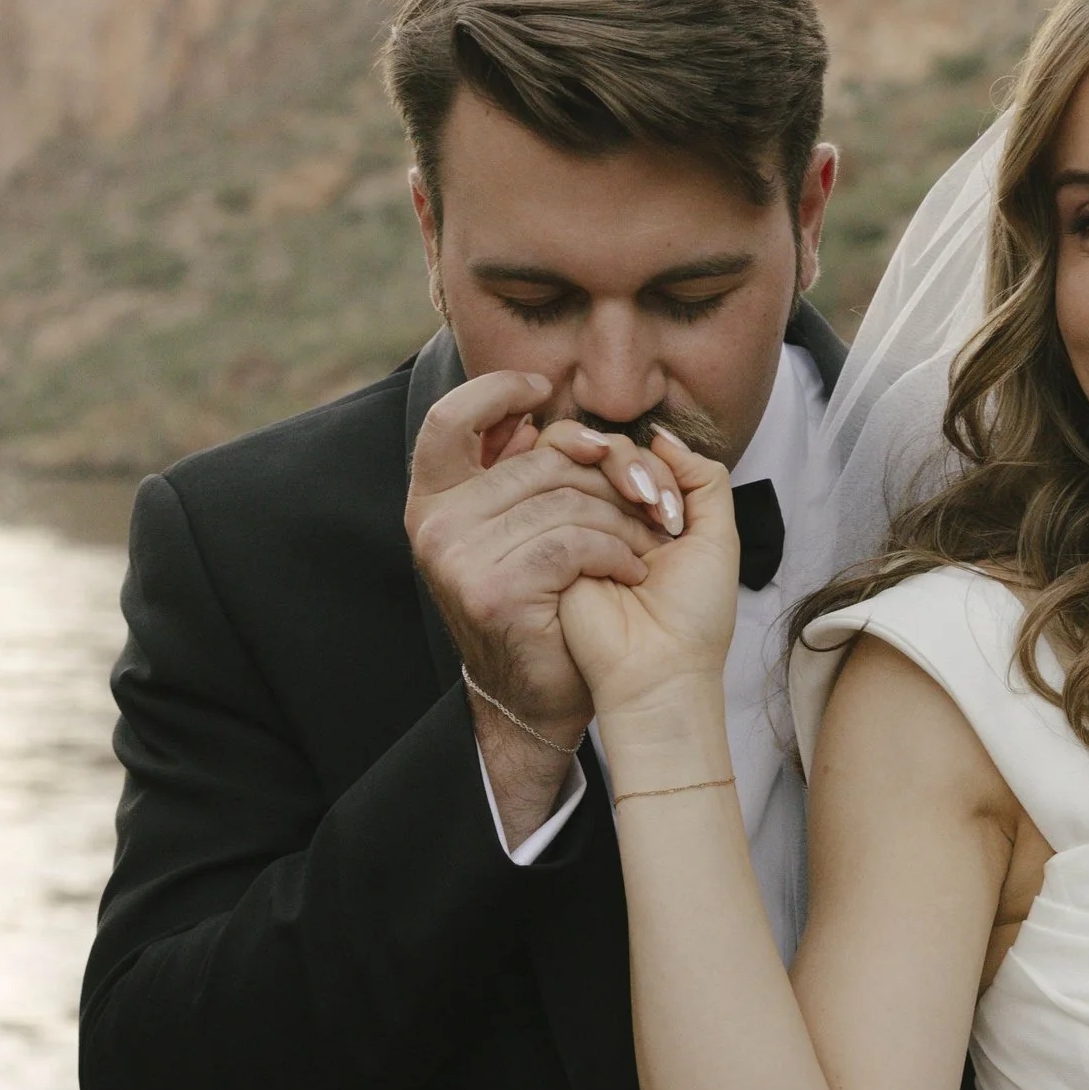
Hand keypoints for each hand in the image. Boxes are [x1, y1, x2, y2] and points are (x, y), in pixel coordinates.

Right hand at [406, 376, 672, 818]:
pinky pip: (573, 542)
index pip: (450, 419)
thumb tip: (545, 420)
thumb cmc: (553, 603)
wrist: (546, 697)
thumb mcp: (534, 525)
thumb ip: (535, 469)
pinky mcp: (491, 590)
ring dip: (624, 521)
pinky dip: (617, 553)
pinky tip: (630, 572)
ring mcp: (458, 557)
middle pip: (544, 459)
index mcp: (438, 499)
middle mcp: (436, 522)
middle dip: (614, 473)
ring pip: (566, 499)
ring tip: (643, 546)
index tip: (543, 395)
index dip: (496, 392)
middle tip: (652, 500)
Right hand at [557, 428, 744, 739]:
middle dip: (639, 480)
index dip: (649, 466)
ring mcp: (566, 536)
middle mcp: (596, 516)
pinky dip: (608, 544)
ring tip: (647, 558)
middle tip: (664, 524)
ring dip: (626, 517)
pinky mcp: (542, 563)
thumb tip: (659, 436)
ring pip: (577, 479)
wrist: (664, 674)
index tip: (674, 511)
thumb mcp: (716, 535)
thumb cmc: (693, 616)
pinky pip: (562, 519)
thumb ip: (701, 477)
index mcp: (629, 508)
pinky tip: (626, 576)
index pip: (621, 450)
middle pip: (596, 454)